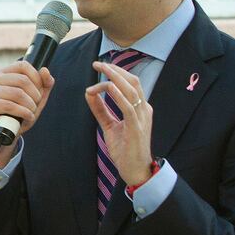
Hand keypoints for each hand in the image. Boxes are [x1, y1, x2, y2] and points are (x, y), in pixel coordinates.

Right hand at [0, 62, 55, 166]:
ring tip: (30, 114)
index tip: (39, 93)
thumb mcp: (35, 100)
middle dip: (35, 96)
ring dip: (30, 106)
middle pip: (22, 80)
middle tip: (35, 107)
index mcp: (4, 73)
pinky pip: (10, 105)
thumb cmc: (18, 116)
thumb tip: (45, 70)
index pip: (23, 66)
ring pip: (18, 93)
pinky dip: (24, 113)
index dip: (36, 78)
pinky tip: (26, 119)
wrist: (3, 136)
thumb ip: (44, 85)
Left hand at [85, 62, 154, 185]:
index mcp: (140, 108)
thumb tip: (89, 93)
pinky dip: (117, 94)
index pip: (130, 83)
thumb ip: (101, 110)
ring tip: (100, 70)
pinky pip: (128, 106)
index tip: (99, 67)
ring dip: (114, 77)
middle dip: (114, 70)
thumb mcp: (110, 126)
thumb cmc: (125, 150)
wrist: (135, 171)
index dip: (115, 72)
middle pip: (132, 81)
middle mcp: (144, 109)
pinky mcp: (136, 128)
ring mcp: (142, 118)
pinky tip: (107, 87)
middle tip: (97, 63)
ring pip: (131, 89)